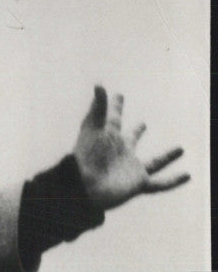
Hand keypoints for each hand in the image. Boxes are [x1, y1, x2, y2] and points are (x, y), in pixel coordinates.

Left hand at [73, 85, 189, 209]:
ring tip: (180, 149)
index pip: (113, 118)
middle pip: (131, 139)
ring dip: (167, 156)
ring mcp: (130, 167)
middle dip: (136, 132)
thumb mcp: (92, 129)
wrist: (83, 186)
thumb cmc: (85, 157)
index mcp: (109, 138)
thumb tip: (98, 84)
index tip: (117, 95)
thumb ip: (98, 108)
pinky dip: (173, 180)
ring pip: (153, 162)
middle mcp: (121, 152)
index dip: (114, 106)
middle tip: (143, 124)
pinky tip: (187, 175)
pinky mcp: (137, 182)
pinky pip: (159, 183)